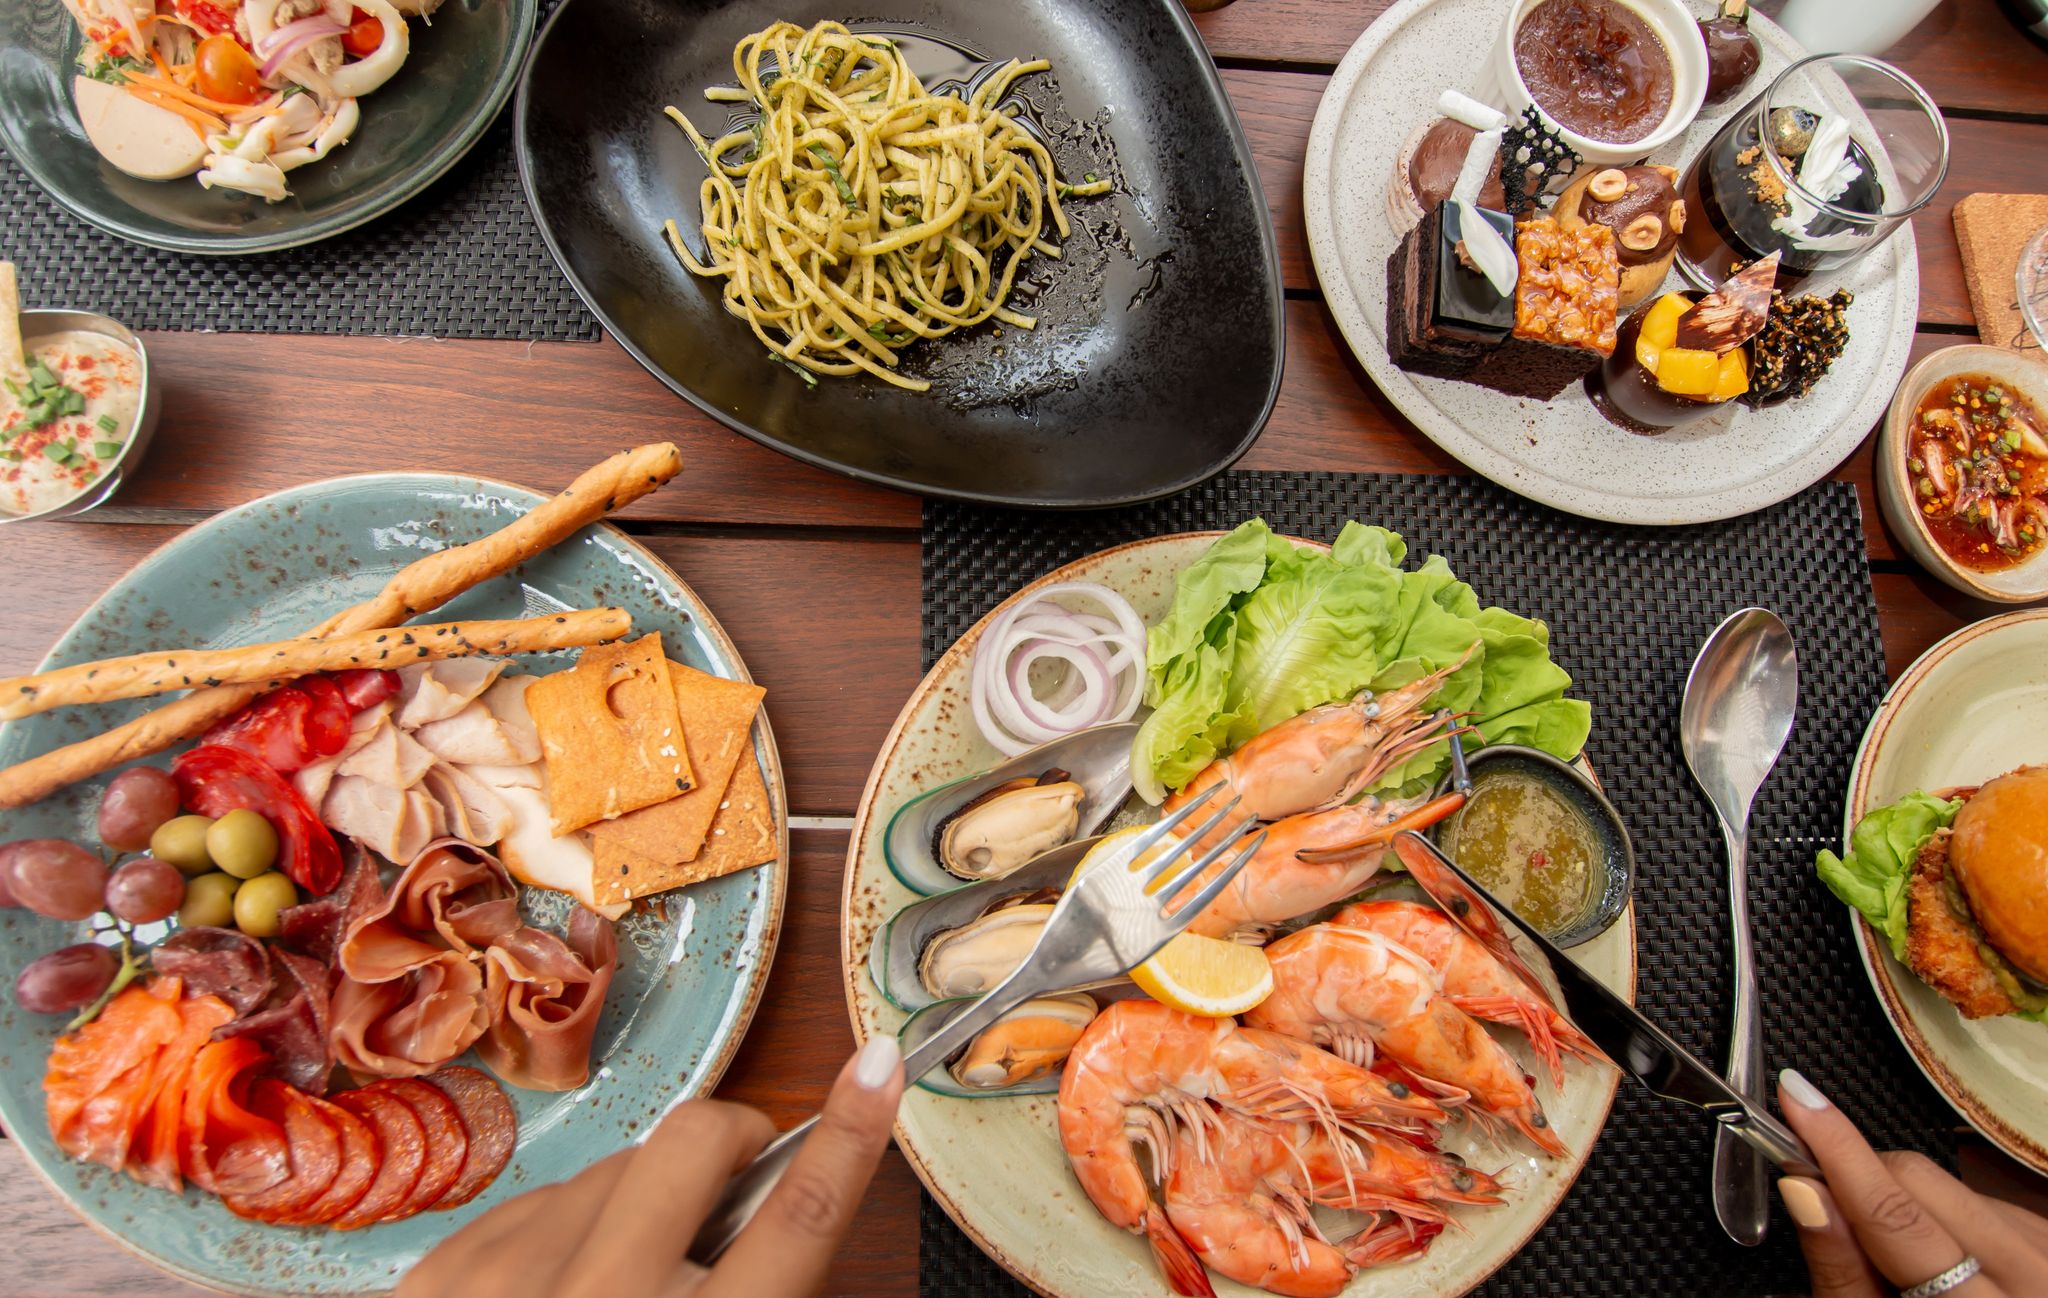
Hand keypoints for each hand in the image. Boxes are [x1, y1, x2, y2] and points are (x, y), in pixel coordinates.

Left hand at [398, 1035, 904, 1297]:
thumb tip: (774, 1216)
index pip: (799, 1216)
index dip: (851, 1131)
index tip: (877, 1067)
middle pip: (696, 1144)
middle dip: (732, 1139)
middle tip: (738, 1177)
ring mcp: (507, 1285)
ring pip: (612, 1166)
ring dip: (637, 1202)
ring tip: (622, 1284)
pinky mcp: (436, 1280)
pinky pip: (532, 1203)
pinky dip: (560, 1232)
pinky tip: (557, 1294)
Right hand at [1774, 1068, 2047, 1297]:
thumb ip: (1841, 1272)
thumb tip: (1804, 1190)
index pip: (1896, 1213)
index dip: (1838, 1151)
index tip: (1798, 1098)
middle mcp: (2029, 1270)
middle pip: (1920, 1183)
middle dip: (1861, 1178)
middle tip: (1819, 1199)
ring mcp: (2044, 1244)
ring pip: (1946, 1186)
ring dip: (1902, 1204)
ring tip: (1896, 1263)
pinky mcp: (2045, 1230)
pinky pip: (1975, 1199)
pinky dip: (1940, 1216)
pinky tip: (1936, 1259)